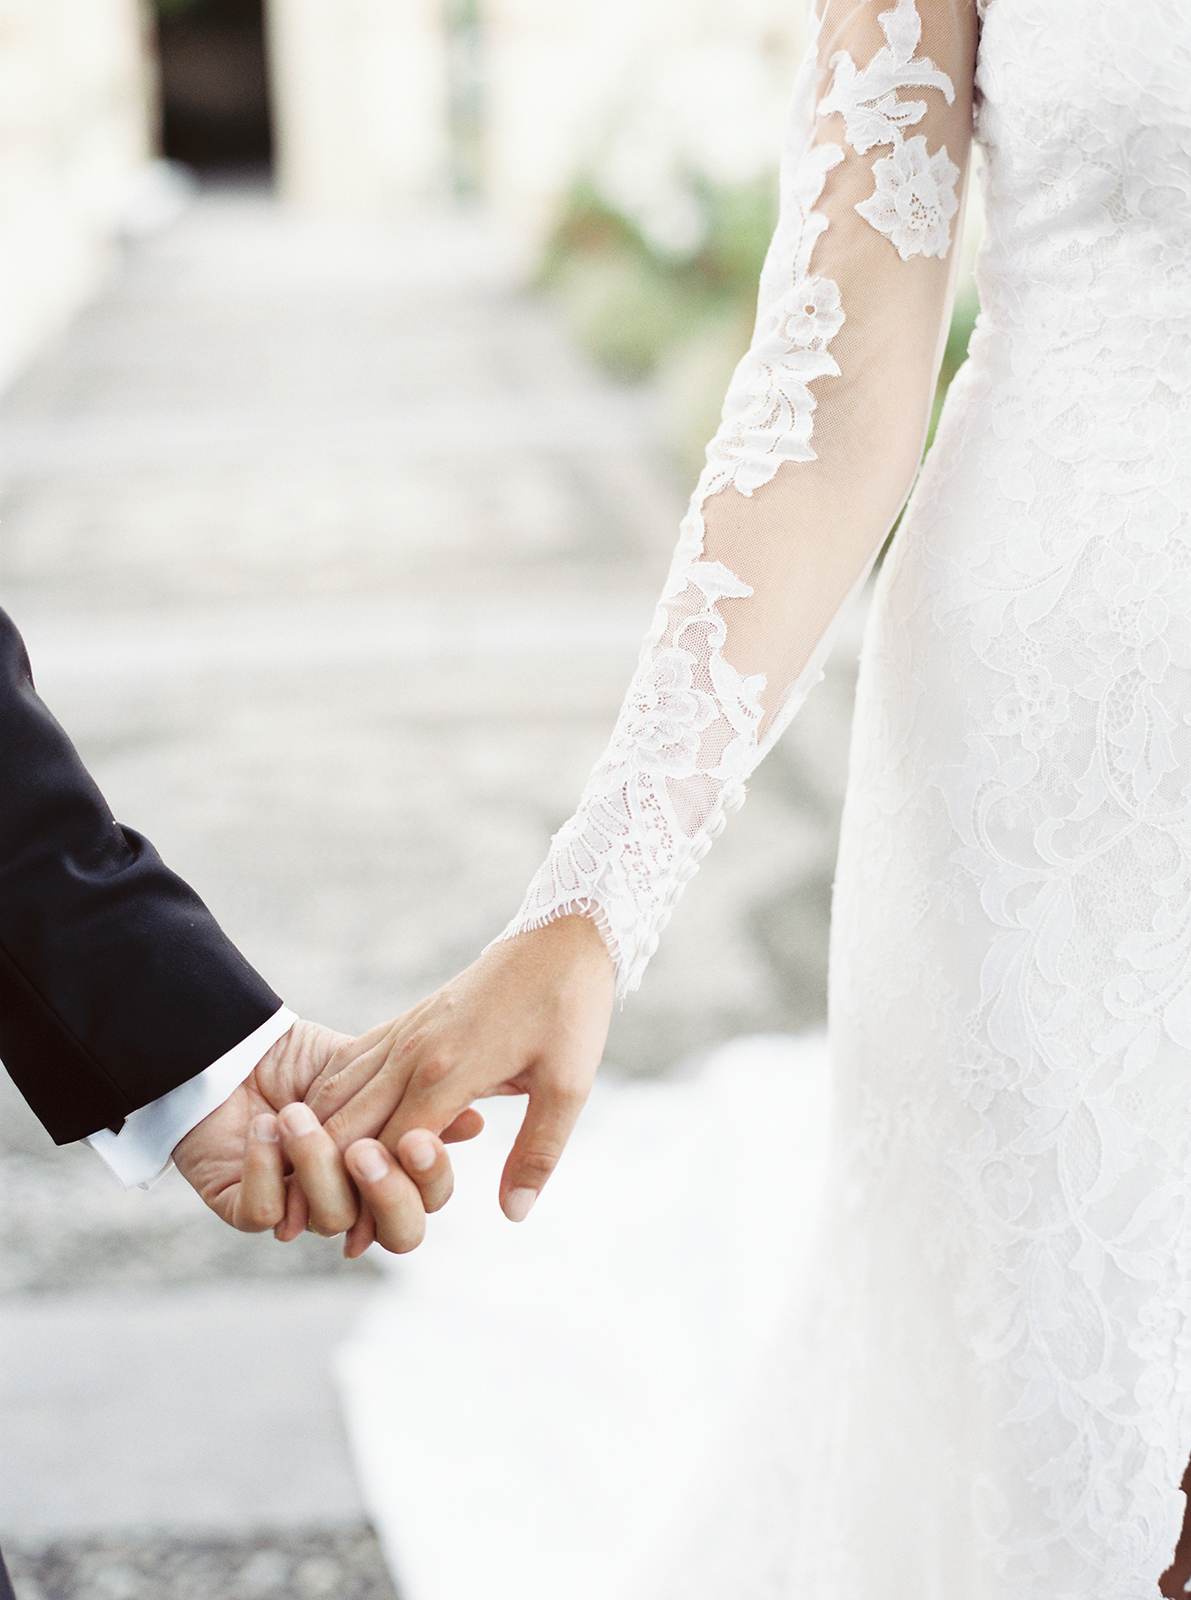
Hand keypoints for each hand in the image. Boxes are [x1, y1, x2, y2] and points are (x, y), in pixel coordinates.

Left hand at [174, 1017, 476, 1253]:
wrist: (233, 1047)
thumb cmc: (304, 1061)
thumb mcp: (369, 1070)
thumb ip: (418, 1099)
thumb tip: (475, 1121)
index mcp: (387, 1169)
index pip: (428, 1198)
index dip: (430, 1178)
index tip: (419, 1140)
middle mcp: (352, 1199)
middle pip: (397, 1235)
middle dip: (387, 1197)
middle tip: (365, 1153)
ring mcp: (300, 1210)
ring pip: (330, 1219)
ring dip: (314, 1163)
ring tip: (296, 1113)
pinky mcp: (245, 1208)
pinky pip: (266, 1213)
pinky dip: (266, 1168)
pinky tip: (263, 1127)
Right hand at [305, 916, 614, 1237]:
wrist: (562, 936)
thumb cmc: (570, 1010)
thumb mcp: (568, 1086)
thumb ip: (537, 1152)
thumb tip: (513, 1213)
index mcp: (448, 1073)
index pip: (389, 1149)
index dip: (367, 1198)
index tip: (351, 1242)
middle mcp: (414, 1052)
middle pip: (349, 1123)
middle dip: (323, 1176)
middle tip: (298, 1224)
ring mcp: (407, 1032)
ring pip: (341, 1092)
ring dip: (316, 1139)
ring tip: (297, 1185)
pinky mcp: (409, 1020)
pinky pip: (354, 1062)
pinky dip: (329, 1098)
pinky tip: (318, 1123)